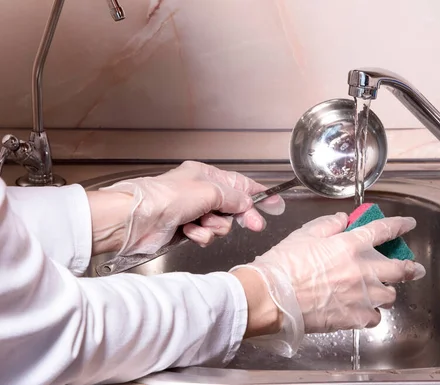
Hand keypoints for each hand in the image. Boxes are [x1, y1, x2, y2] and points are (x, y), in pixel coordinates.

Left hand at [95, 161, 284, 255]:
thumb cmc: (168, 197)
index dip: (259, 193)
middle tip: (254, 225)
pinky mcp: (185, 229)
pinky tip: (189, 232)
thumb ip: (234, 197)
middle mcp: (200, 192)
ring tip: (201, 224)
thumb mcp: (209, 191)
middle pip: (233, 206)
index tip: (275, 202)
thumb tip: (248, 203)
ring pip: (220, 224)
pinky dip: (200, 235)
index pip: (239, 183)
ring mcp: (193, 212)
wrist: (138, 220)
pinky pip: (205, 235)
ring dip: (214, 227)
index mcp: (205, 175)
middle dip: (241, 215)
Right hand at [230, 212, 425, 356]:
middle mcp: (363, 270)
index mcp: (351, 245)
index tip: (408, 224)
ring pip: (390, 296)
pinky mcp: (355, 318)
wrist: (273, 298)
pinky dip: (372, 314)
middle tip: (415, 269)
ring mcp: (362, 296)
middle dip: (411, 268)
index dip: (400, 225)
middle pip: (400, 269)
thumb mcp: (304, 234)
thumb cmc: (284, 265)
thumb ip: (328, 225)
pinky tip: (364, 311)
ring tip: (380, 292)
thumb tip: (342, 220)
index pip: (384, 230)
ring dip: (387, 292)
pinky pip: (375, 318)